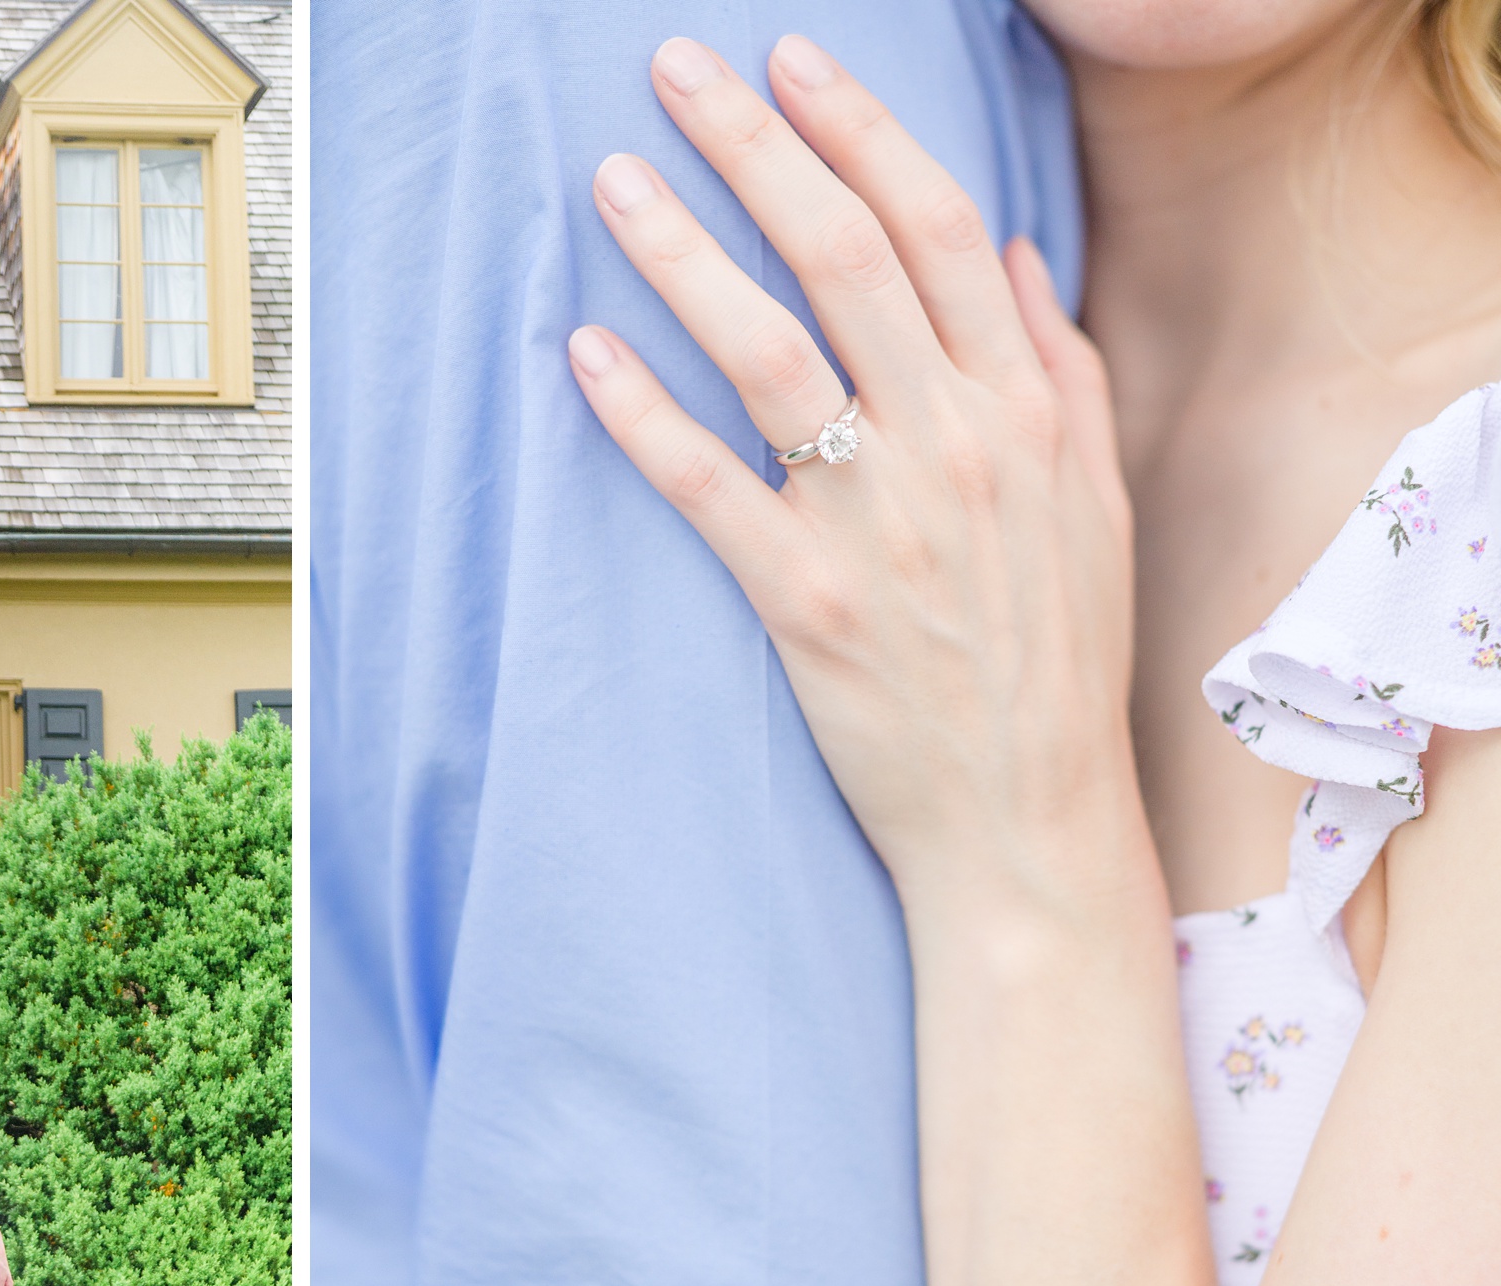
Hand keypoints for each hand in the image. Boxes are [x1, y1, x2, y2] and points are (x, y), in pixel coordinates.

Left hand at [569, 35, 1138, 914]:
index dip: (858, 129)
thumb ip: (1058, 367)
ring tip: (618, 182)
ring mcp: (878, 521)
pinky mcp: (805, 601)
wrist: (1030, 815)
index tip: (793, 63)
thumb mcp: (1092, 498)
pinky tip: (589, 351)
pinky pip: (708, 484)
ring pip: (769, 350)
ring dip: (684, 252)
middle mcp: (956, 444)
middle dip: (756, 146)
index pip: (937, 226)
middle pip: (845, 255)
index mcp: (1026, 405)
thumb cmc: (1056, 657)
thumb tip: (1010, 257)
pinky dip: (643, 413)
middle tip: (676, 73)